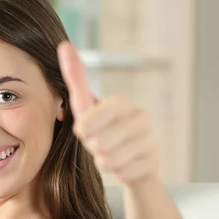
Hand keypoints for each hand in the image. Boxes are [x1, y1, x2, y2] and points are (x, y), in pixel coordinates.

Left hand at [57, 41, 158, 184]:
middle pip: (99, 144)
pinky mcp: (154, 163)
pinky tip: (125, 165)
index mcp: (122, 103)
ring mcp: (151, 140)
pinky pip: (123, 174)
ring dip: (104, 162)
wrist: (131, 160)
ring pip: (110, 161)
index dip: (84, 133)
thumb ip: (75, 79)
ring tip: (112, 154)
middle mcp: (141, 117)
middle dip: (94, 149)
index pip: (89, 123)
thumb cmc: (102, 131)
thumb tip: (63, 44)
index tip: (88, 132)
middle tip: (101, 145)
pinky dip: (119, 173)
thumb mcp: (84, 108)